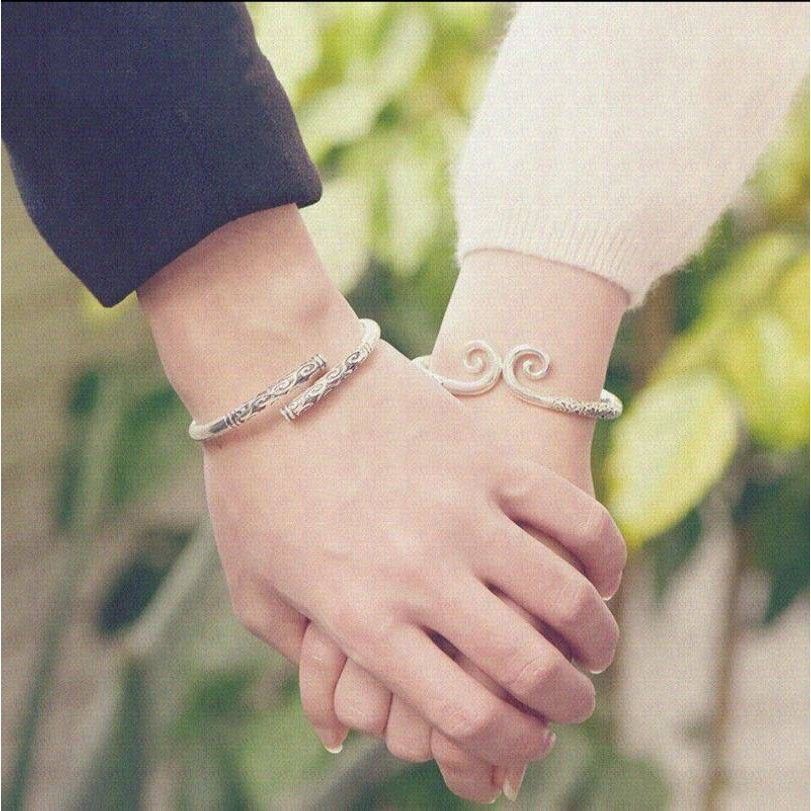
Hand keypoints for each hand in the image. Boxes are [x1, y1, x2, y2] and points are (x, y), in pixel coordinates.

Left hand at [139, 210, 622, 768]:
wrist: (280, 376)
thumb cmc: (258, 485)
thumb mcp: (257, 588)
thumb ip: (302, 662)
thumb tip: (337, 732)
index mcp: (361, 617)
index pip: (466, 716)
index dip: (512, 743)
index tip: (528, 741)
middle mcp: (419, 573)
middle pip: (527, 665)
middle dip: (567, 703)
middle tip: (574, 701)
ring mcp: (460, 511)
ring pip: (563, 596)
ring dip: (596, 637)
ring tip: (596, 646)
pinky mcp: (487, 459)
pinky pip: (571, 516)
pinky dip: (602, 555)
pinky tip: (601, 575)